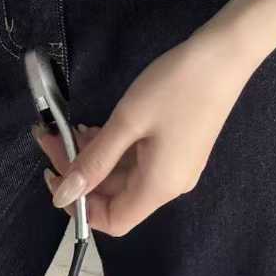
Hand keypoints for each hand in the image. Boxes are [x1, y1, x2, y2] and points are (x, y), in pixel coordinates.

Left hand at [32, 36, 248, 235]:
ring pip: (125, 174)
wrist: (224, 55)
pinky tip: (97, 127)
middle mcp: (170, 184)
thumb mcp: (127, 121)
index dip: (81, 208)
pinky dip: (115, 148)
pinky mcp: (180, 146)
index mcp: (159, 187)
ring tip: (68, 129)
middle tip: (51, 138)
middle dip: (81, 172)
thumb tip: (61, 198)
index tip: (55, 176)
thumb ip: (94, 160)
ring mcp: (177, 165)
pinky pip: (139, 159)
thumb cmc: (175, 87)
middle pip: (117, 196)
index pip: (114, 221)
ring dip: (95, 156)